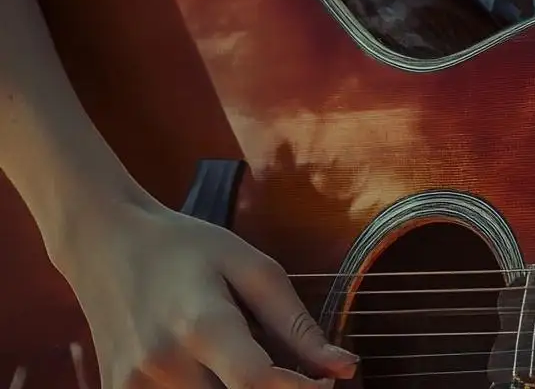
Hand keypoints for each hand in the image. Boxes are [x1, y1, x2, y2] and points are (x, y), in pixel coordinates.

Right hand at [59, 197, 357, 388]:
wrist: (105, 245)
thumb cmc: (186, 248)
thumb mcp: (252, 268)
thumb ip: (297, 324)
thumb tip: (345, 368)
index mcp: (201, 324)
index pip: (256, 381)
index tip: (325, 382)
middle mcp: (161, 363)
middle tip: (288, 372)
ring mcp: (132, 384)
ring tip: (245, 364)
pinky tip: (213, 371)